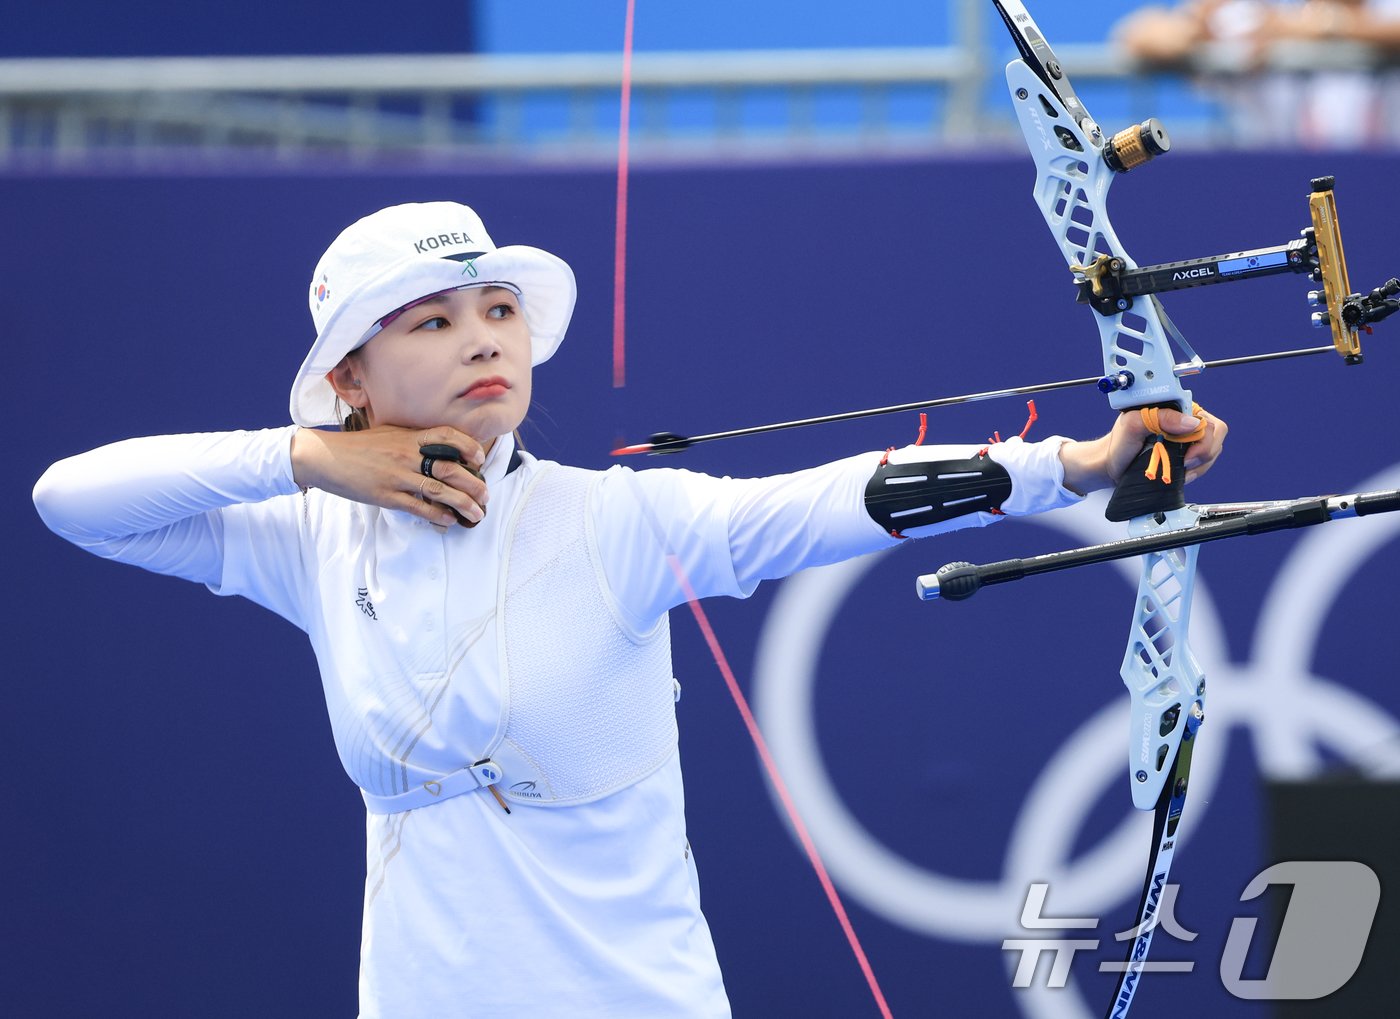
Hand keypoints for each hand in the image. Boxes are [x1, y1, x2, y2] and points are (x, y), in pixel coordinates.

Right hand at [291, 425, 488, 527]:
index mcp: (409, 437)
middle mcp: (406, 455)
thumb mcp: (390, 434)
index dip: (468, 446)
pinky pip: (418, 507)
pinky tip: (449, 520)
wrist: (327, 458)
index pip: (447, 435)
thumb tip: (442, 448)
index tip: (480, 460)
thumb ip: (414, 439)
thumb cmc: (361, 446)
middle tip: (485, 495)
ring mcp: (397, 476)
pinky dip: (437, 515)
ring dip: (462, 504)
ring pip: (439, 491)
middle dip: (473, 483)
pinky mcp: (386, 496)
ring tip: (476, 513)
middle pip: (450, 468)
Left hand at [1060, 405, 1227, 494]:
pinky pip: (1204, 462)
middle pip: (1215, 434)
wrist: (1110, 465)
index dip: (1203, 440)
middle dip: (1203, 454)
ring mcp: (1187, 438)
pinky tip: (1180, 474)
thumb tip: (1190, 422)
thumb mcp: (1132, 425)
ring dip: (1199, 465)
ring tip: (1178, 470)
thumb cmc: (1118, 444)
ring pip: (1213, 450)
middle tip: (1183, 464)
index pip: (1206, 420)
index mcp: (1175, 408)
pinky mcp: (1186, 454)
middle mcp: (1184, 421)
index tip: (1186, 456)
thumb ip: (1159, 417)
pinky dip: (1196, 472)